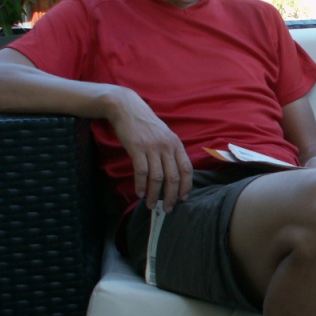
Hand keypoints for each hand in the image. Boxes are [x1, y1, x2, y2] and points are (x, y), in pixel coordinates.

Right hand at [107, 88, 192, 209]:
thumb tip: (174, 173)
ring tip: (151, 204)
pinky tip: (140, 193)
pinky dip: (141, 185)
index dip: (186, 186)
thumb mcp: (164, 135)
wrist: (127, 108)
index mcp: (176, 144)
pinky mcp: (137, 148)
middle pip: (174, 177)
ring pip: (158, 177)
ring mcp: (152, 147)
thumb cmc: (146, 124)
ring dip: (154, 194)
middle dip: (171, 196)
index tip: (183, 198)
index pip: (187, 169)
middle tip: (168, 208)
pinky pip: (141, 171)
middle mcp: (167, 146)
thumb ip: (170, 152)